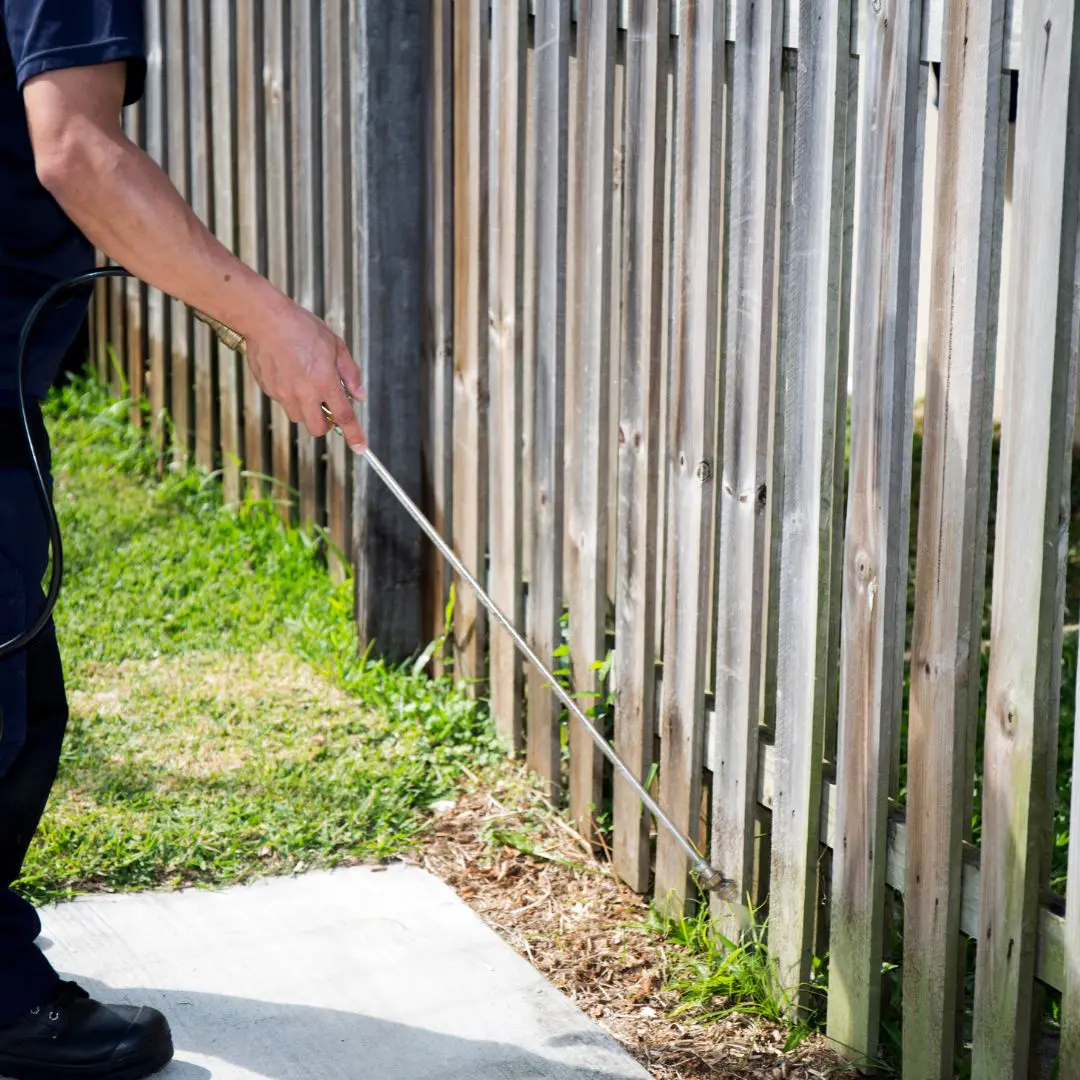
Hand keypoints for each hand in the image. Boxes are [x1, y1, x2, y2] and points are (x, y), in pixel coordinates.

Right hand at [243, 298, 366, 451]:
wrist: (265, 319)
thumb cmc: (301, 328)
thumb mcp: (336, 346)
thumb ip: (350, 374)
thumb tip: (360, 395)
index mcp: (325, 382)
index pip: (344, 417)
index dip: (354, 435)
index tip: (360, 447)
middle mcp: (304, 393)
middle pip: (318, 428)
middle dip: (325, 423)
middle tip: (326, 405)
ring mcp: (284, 394)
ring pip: (298, 417)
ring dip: (306, 409)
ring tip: (304, 383)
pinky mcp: (269, 390)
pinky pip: (283, 403)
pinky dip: (290, 396)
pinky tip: (289, 373)